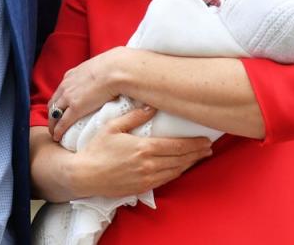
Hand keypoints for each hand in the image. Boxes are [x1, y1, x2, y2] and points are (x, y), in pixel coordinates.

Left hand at [48, 47, 127, 141]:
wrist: (114, 70)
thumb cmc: (113, 67)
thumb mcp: (97, 68)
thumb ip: (96, 74)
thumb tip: (105, 76)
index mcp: (72, 75)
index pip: (61, 90)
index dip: (59, 101)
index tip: (60, 108)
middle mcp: (66, 86)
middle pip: (54, 102)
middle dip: (53, 113)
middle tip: (54, 122)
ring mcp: (69, 97)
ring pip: (54, 113)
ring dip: (53, 123)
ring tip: (54, 132)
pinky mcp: (75, 108)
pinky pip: (62, 122)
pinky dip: (58, 130)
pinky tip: (57, 137)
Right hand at [71, 106, 212, 197]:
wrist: (84, 175)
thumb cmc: (96, 149)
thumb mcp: (113, 127)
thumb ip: (134, 116)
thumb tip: (151, 106)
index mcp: (144, 148)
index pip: (177, 146)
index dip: (194, 144)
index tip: (206, 140)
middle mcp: (149, 165)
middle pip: (180, 159)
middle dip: (197, 153)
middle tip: (208, 147)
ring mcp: (146, 178)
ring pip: (175, 171)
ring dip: (190, 163)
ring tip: (199, 156)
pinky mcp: (142, 188)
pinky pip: (165, 180)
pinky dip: (177, 173)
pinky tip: (181, 168)